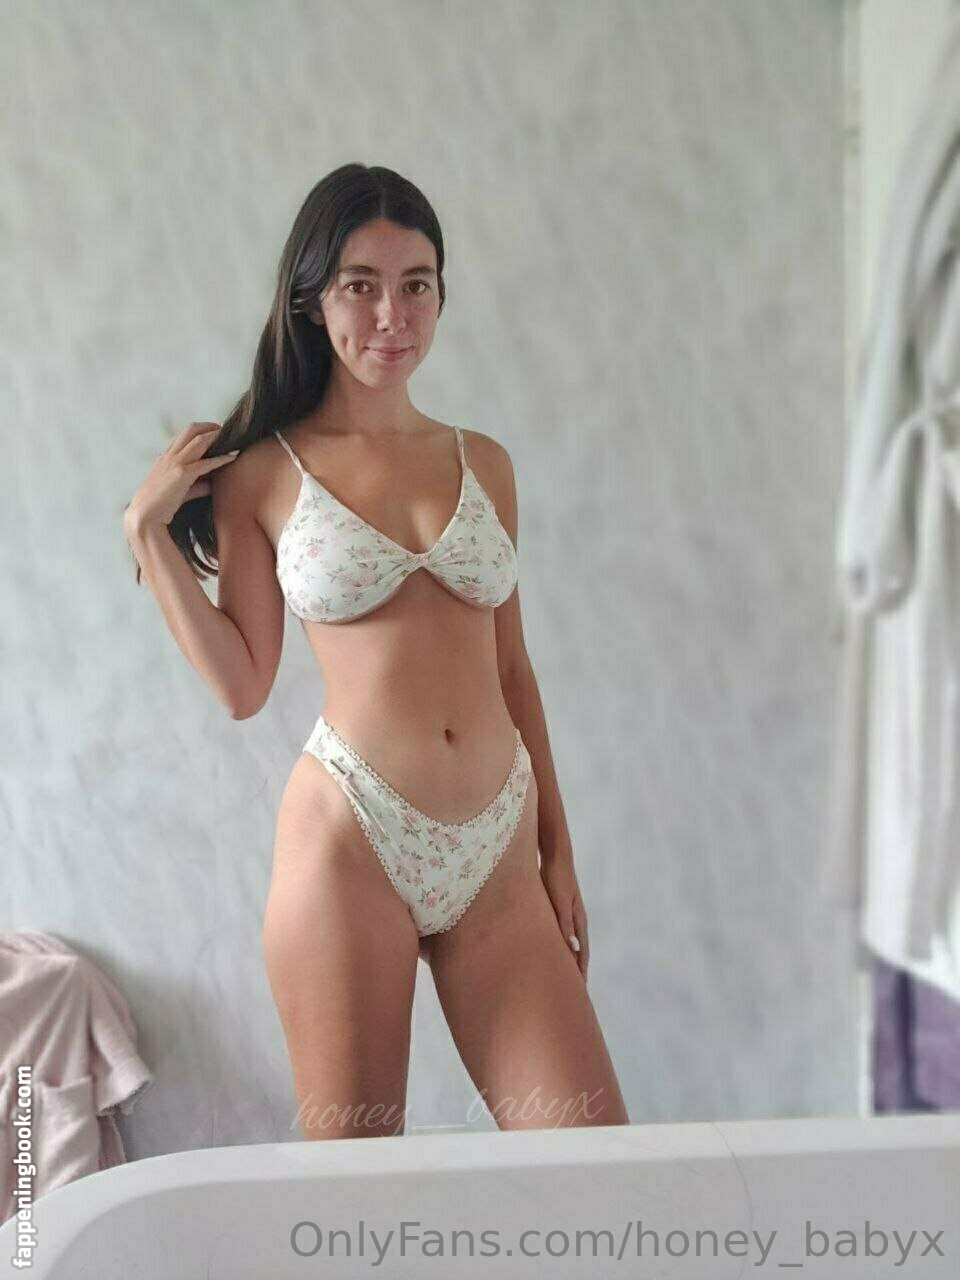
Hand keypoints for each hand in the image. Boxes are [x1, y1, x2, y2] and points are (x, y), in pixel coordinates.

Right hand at [124, 422, 238, 532]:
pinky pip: (205, 463)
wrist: (144, 516)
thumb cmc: (158, 507)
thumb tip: (211, 485)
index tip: (213, 432)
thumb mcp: (177, 492)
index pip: (183, 436)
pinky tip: (233, 456)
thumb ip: (195, 486)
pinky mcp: (181, 474)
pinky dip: (221, 458)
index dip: (199, 431)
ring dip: (216, 436)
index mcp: (165, 458)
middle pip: (190, 430)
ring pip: (198, 440)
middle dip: (208, 426)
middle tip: (223, 429)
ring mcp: (174, 463)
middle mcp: (169, 456)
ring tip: (231, 437)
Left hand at [540, 851, 588, 981]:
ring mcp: (568, 914)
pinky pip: (558, 933)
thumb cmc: (556, 878)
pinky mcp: (557, 909)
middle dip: (575, 970)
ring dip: (566, 959)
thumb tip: (572, 949)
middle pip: (577, 951)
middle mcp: (576, 920)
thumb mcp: (560, 903)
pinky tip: (547, 950)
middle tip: (570, 991)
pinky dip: (556, 945)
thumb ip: (564, 925)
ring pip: (567, 943)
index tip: (579, 992)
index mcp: (579, 921)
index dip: (580, 972)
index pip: (582, 954)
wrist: (555, 856)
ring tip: (559, 975)